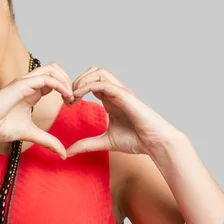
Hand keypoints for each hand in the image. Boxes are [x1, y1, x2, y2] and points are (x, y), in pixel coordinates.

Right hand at [0, 62, 74, 158]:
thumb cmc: (0, 127)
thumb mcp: (32, 134)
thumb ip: (48, 141)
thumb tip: (63, 154)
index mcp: (32, 91)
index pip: (54, 79)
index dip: (66, 88)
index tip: (72, 103)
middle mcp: (29, 83)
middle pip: (55, 69)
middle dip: (68, 80)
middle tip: (73, 98)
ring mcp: (25, 82)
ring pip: (52, 69)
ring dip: (65, 80)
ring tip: (70, 95)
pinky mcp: (21, 85)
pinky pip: (45, 78)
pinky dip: (59, 84)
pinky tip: (65, 95)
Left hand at [66, 66, 183, 156]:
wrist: (155, 143)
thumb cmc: (136, 140)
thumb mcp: (105, 142)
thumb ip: (87, 145)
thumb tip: (69, 152)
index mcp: (110, 100)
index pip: (91, 83)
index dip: (76, 89)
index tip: (68, 103)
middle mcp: (115, 92)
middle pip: (93, 71)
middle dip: (77, 80)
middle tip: (69, 98)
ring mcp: (120, 92)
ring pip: (98, 72)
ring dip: (82, 81)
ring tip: (73, 96)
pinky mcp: (124, 95)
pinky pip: (103, 83)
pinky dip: (87, 86)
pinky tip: (79, 97)